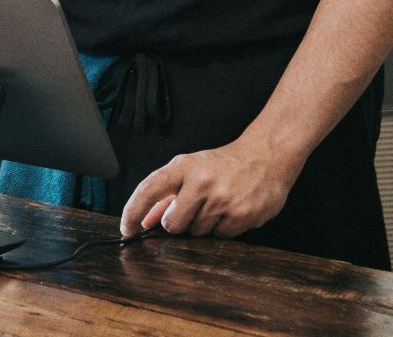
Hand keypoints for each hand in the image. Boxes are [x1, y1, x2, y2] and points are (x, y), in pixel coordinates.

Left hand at [120, 138, 303, 239]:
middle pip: (172, 223)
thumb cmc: (223, 164)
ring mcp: (222, 199)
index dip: (132, 212)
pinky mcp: (242, 214)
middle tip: (193, 208)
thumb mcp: (190, 169)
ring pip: (197, 232)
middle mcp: (200, 182)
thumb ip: (166, 194)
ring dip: (204, 225)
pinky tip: (232, 210)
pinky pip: (221, 236)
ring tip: (217, 204)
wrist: (266, 156)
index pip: (148, 190)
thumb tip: (144, 220)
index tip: (126, 228)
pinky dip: (223, 228)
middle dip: (178, 223)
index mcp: (183, 167)